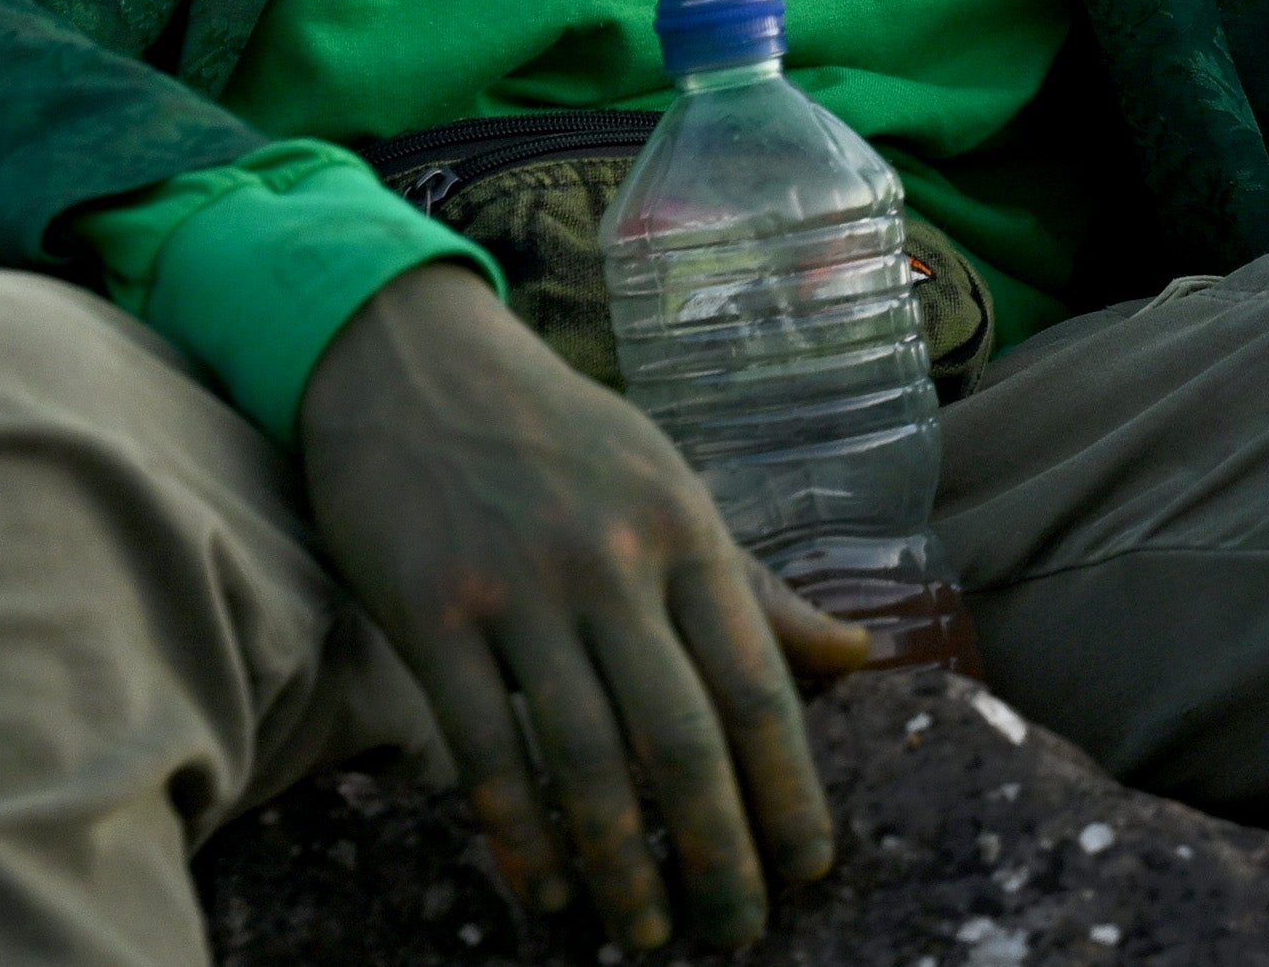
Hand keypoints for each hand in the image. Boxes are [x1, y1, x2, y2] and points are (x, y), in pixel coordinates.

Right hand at [296, 263, 871, 949]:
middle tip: (739, 932)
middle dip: (720, 850)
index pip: (757, 685)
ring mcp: (519, 589)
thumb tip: (857, 656)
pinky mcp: (432, 613)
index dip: (789, 788)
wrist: (412, 360)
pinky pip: (483, 748)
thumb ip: (754, 585)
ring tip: (646, 934)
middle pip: (684, 737)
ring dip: (621, 866)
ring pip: (586, 759)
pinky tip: (543, 892)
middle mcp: (613, 562)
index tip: (811, 866)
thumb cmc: (558, 436)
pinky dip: (519, 834)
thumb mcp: (667, 486)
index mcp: (685, 530)